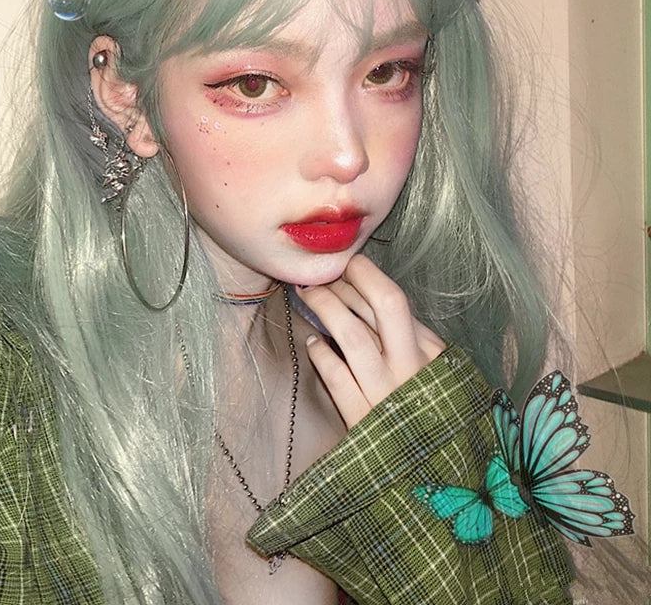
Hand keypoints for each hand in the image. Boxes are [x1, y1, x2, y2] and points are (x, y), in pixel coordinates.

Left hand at [299, 254, 445, 428]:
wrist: (433, 479)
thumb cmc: (430, 415)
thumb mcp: (437, 373)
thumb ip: (413, 339)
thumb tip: (373, 299)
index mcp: (432, 354)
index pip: (395, 301)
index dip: (366, 277)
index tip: (348, 267)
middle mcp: (412, 368)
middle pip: (383, 306)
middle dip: (347, 283)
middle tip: (321, 276)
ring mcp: (386, 394)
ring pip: (352, 336)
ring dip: (326, 309)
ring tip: (309, 297)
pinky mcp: (361, 419)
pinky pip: (335, 376)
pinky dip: (320, 354)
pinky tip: (313, 344)